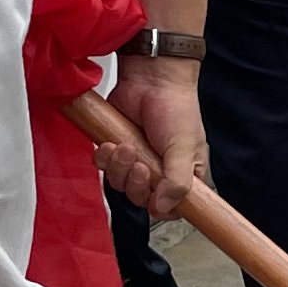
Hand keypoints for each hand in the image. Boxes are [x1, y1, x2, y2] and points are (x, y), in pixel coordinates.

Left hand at [103, 57, 206, 217]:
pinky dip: (104, 158)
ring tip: (126, 145)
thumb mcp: (184, 148)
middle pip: (140, 198)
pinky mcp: (115, 149)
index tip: (154, 194)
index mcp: (183, 175)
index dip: (159, 206)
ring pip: (119, 184)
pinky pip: (102, 167)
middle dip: (135, 184)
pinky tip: (110, 143)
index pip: (170, 207)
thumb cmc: (176, 108)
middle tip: (140, 164)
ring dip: (119, 168)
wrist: (152, 79)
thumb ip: (177, 181)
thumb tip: (163, 207)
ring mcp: (135, 161)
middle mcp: (158, 172)